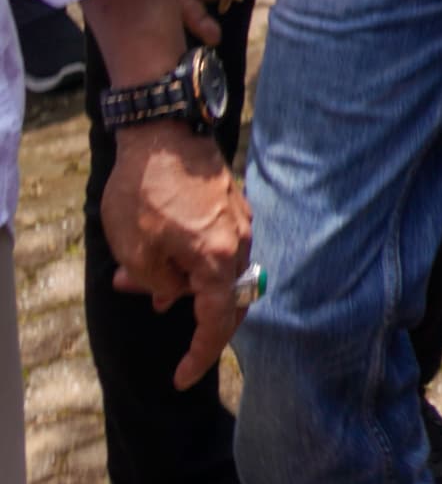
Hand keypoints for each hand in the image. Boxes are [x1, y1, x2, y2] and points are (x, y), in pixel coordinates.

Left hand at [101, 122, 255, 387]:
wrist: (163, 130)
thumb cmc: (146, 190)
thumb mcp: (135, 250)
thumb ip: (156, 284)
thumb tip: (168, 296)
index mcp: (218, 258)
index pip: (217, 321)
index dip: (200, 355)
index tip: (183, 378)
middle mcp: (239, 242)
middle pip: (226, 299)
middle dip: (192, 316)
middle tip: (153, 311)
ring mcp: (240, 220)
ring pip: (220, 270)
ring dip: (186, 282)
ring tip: (141, 275)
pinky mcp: (232, 204)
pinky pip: (220, 246)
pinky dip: (194, 259)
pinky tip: (162, 250)